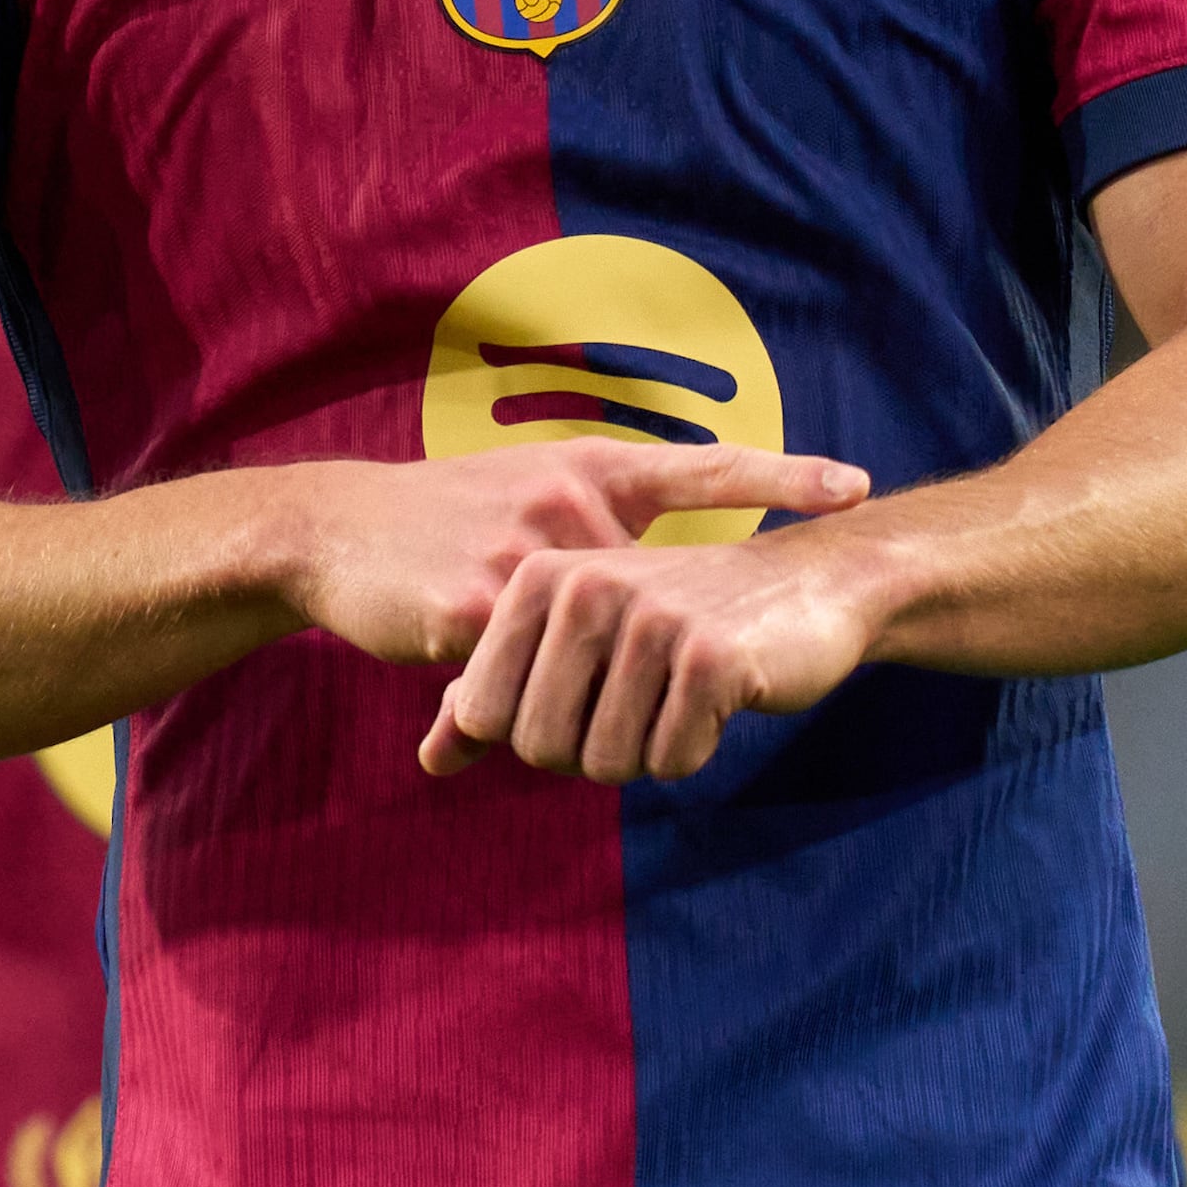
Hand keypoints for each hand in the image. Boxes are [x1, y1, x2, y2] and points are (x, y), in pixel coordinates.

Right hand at [286, 440, 866, 681]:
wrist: (335, 529)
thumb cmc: (443, 515)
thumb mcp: (527, 494)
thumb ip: (596, 534)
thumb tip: (658, 589)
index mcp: (588, 470)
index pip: (703, 470)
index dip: (780, 476)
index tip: (852, 485)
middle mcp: (565, 503)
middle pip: (645, 594)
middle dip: (640, 648)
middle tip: (653, 679)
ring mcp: (522, 555)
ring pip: (587, 644)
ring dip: (569, 685)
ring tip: (551, 708)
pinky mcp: (473, 608)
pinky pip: (521, 675)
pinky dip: (510, 698)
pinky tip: (476, 716)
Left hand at [422, 499, 894, 783]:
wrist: (808, 585)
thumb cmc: (680, 621)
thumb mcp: (579, 646)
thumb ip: (498, 695)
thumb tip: (431, 761)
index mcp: (540, 578)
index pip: (484, 713)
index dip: (535, 731)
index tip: (587, 694)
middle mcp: (586, 587)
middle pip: (540, 746)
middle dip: (590, 751)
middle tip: (642, 704)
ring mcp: (649, 617)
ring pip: (606, 763)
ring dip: (646, 751)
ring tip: (677, 696)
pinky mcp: (711, 657)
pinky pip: (671, 761)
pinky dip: (694, 749)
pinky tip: (718, 699)